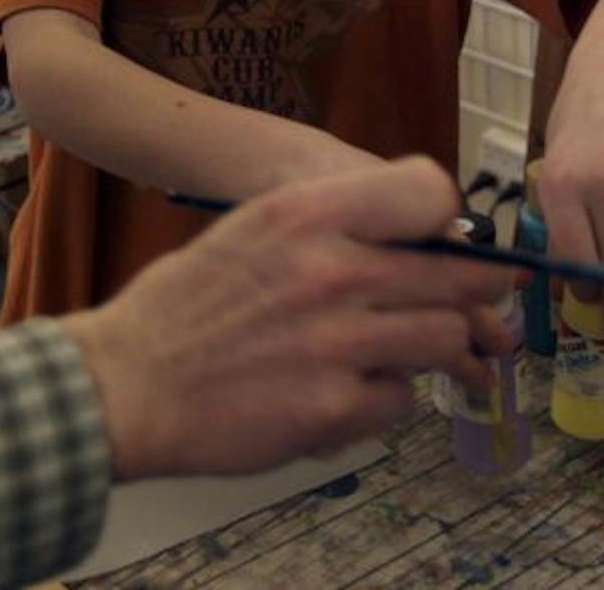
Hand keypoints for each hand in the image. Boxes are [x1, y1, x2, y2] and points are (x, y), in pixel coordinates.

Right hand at [60, 156, 514, 481]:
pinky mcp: (336, 409)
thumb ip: (331, 224)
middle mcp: (333, 271)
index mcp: (307, 213)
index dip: (445, 220)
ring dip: (434, 348)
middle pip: (456, 275)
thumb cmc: (185, 307)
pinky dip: (385, 400)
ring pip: (445, 339)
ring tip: (403, 350)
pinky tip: (349, 392)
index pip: (430, 194)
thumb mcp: (253, 228)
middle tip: (476, 300)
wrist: (126, 386)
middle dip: (472, 291)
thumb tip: (413, 237)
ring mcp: (339, 344)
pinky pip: (402, 400)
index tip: (443, 238)